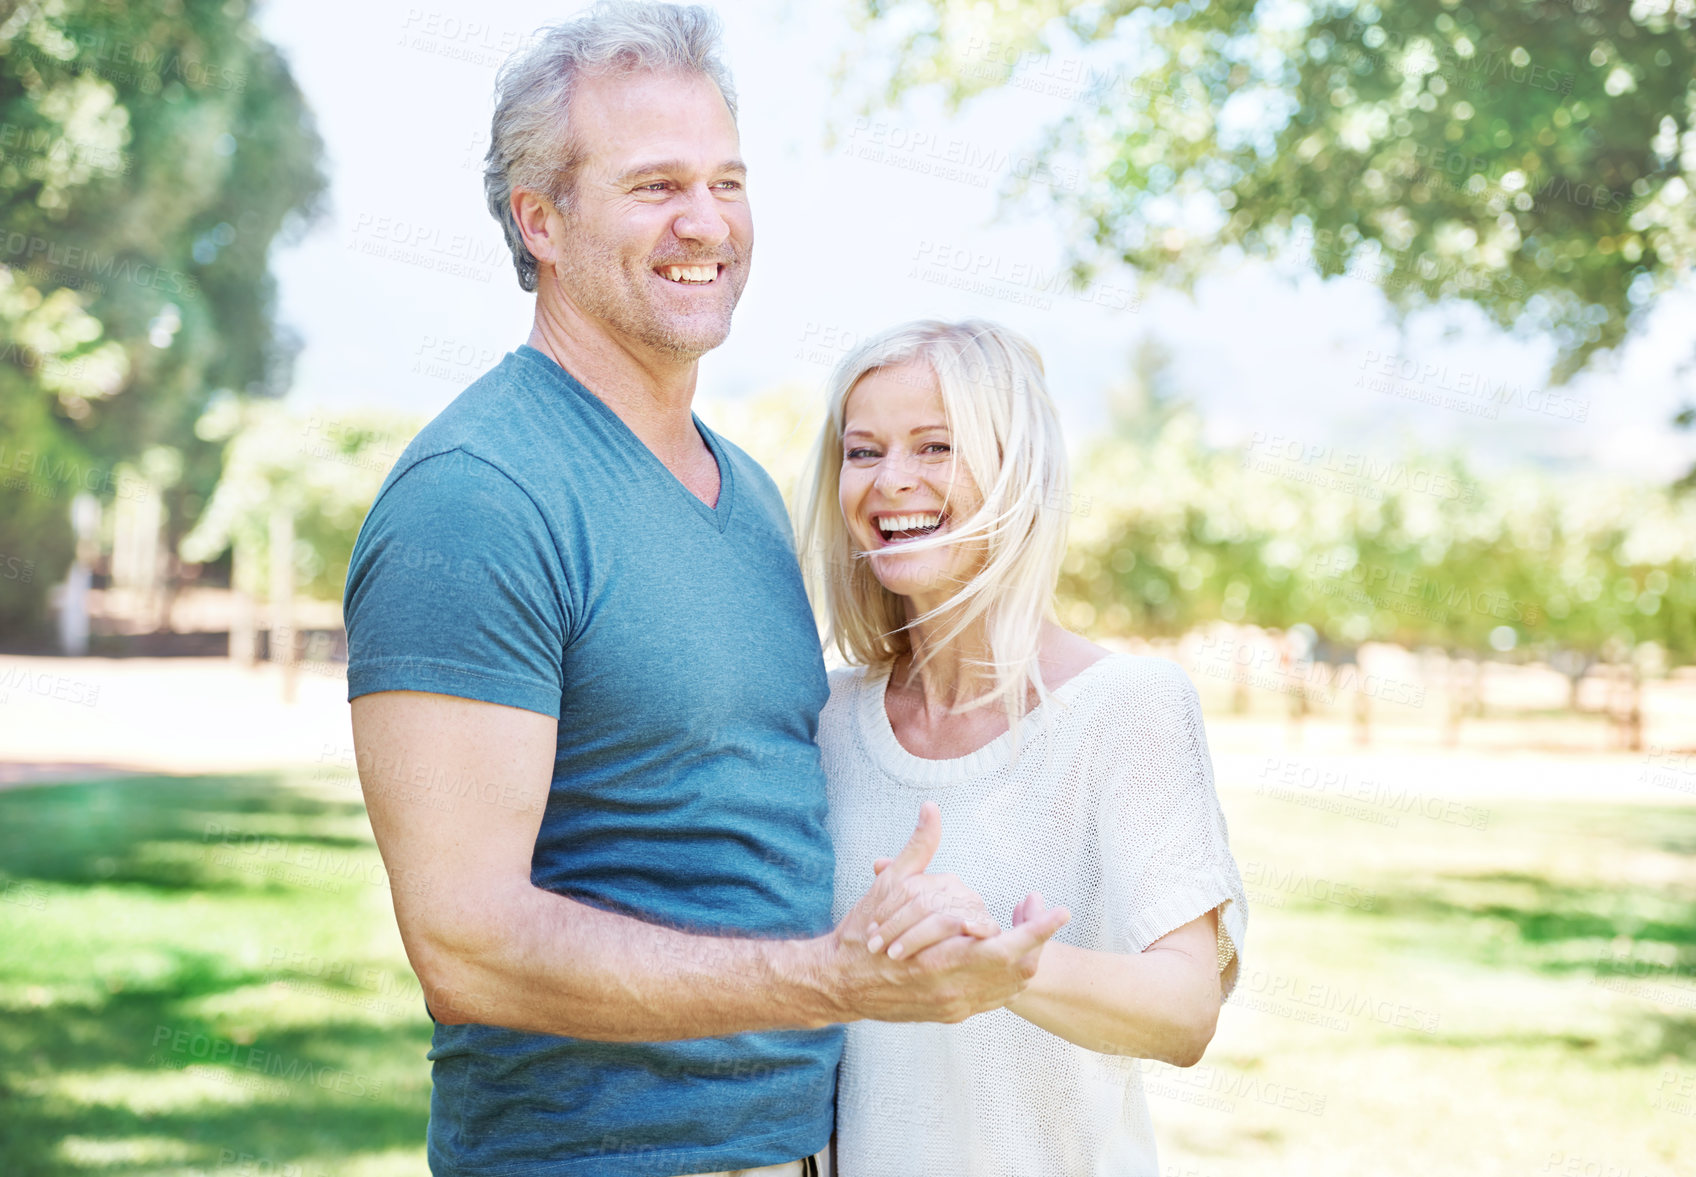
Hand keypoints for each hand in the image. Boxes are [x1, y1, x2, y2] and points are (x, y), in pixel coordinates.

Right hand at [823, 801, 1070, 1023]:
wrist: (839, 984)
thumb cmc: (861, 935)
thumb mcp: (889, 888)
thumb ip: (919, 849)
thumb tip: (931, 810)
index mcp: (944, 959)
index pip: (1008, 948)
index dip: (1038, 929)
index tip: (1060, 911)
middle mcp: (955, 989)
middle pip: (1020, 970)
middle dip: (1037, 941)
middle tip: (1044, 913)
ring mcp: (955, 1006)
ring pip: (1010, 987)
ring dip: (1023, 958)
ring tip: (1026, 929)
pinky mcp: (952, 1016)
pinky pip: (993, 999)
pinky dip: (1004, 977)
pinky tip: (1001, 953)